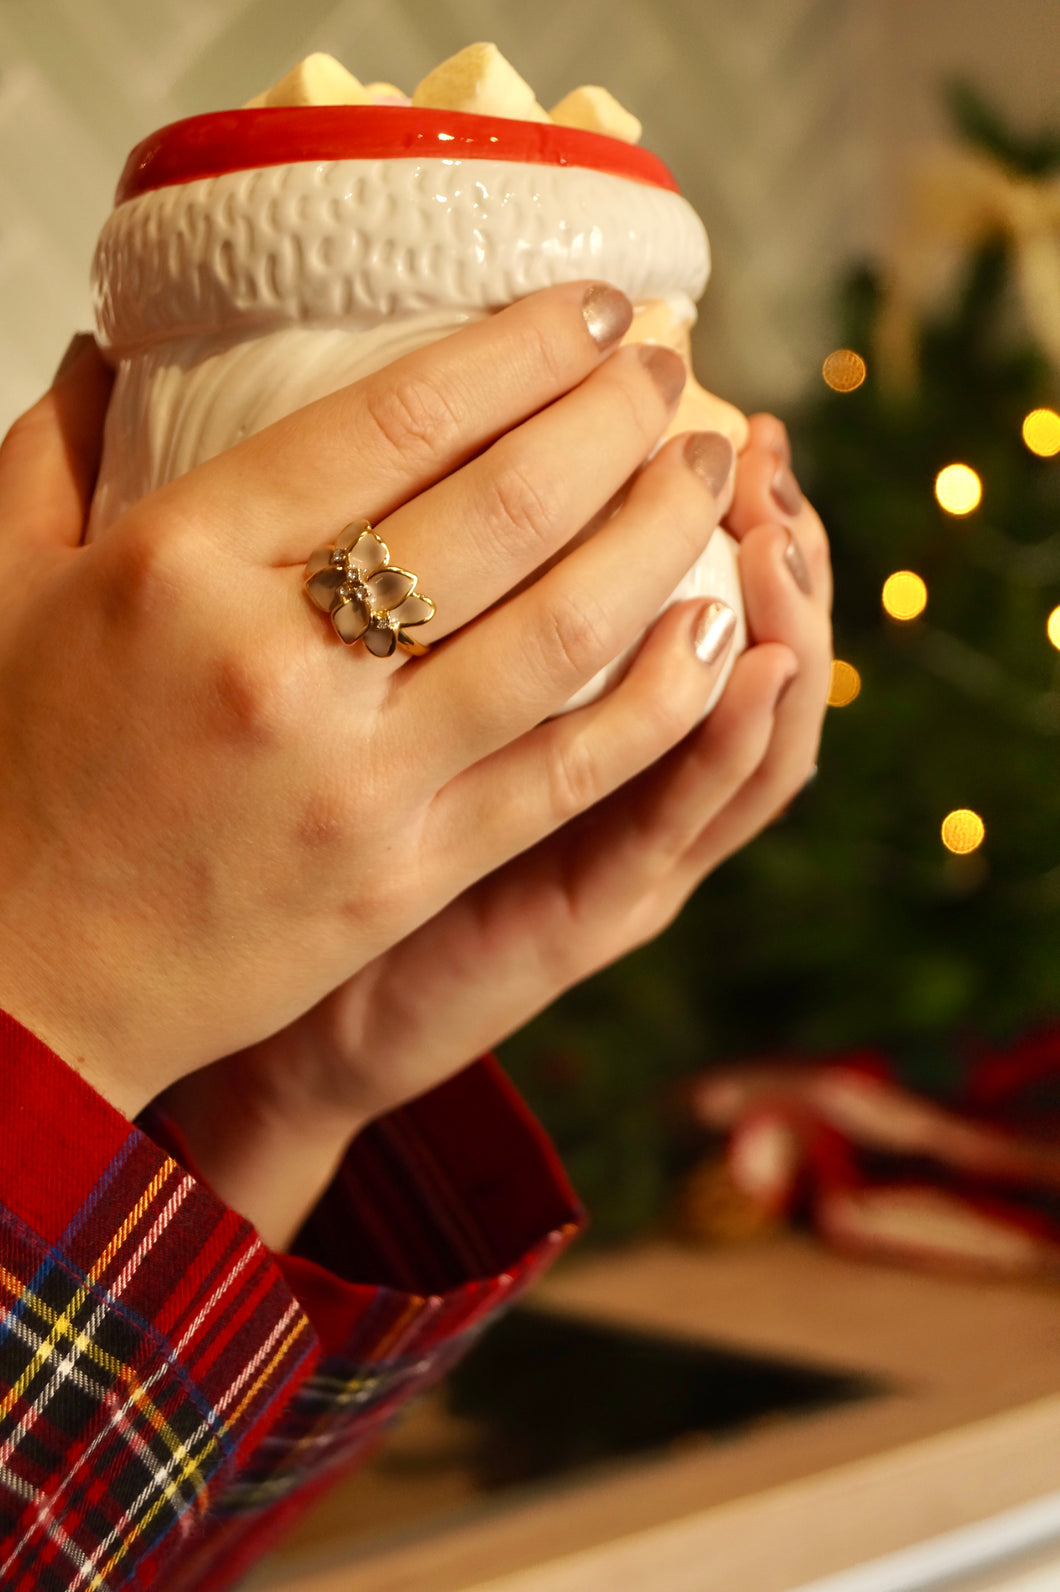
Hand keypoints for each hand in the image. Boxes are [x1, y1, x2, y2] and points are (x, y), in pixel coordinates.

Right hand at [0, 283, 735, 1119]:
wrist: (20, 983)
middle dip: (617, 421)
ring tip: (712, 477)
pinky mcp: (408, 872)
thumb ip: (56, 455)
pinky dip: (659, 698)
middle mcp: (280, 658)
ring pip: (562, 631)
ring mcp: (359, 775)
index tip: (597, 312)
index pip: (396, 416)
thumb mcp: (6, 592)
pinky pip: (567, 771)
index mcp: (180, 561)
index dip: (523, 347)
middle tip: (676, 378)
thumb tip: (104, 350)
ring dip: (660, 536)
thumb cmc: (15, 778)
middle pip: (504, 507)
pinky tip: (715, 633)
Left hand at [160, 415, 831, 1247]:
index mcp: (557, 705)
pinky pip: (691, 818)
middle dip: (751, 521)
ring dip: (780, 615)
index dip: (691, 483)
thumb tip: (366, 442)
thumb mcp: (369, 709)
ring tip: (781, 519)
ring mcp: (623, 840)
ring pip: (750, 720)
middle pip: (731, 625)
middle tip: (753, 429)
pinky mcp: (606, 911)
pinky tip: (751, 659)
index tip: (681, 369)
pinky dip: (733, 741)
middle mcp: (613, 768)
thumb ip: (399, 597)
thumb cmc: (302, 843)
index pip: (667, 576)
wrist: (295, 1025)